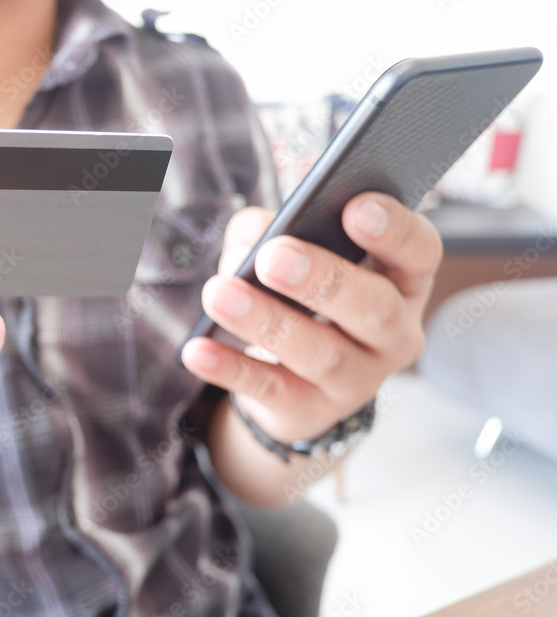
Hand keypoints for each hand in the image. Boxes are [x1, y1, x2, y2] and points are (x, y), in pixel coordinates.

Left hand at [181, 192, 442, 441]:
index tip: (356, 207)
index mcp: (403, 279)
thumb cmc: (303, 295)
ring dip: (267, 321)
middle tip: (274, 256)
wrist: (298, 381)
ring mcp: (358, 378)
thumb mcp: (294, 253)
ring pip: (320, 352)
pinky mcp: (310, 409)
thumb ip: (270, 231)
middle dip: (323, 279)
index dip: (394, 229)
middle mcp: (393, 332)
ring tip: (220, 294)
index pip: (418, 251)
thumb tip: (248, 245)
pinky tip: (197, 350)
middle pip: (372, 307)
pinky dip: (231, 368)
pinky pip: (270, 388)